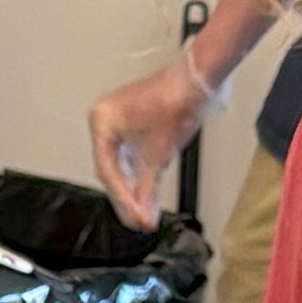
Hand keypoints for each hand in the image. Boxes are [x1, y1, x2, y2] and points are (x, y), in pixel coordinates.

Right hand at [89, 52, 212, 220]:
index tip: (133, 215)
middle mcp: (104, 119)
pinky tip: (146, 196)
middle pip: (112, 169)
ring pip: (122, 166)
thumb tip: (142, 216)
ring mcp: (118, 122)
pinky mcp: (133, 125)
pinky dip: (140, 175)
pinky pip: (131, 156)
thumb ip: (147, 188)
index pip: (107, 169)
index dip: (121, 196)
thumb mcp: (159, 154)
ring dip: (134, 190)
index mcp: (102, 121)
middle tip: (139, 221)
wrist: (198, 80)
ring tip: (144, 214)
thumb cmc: (178, 101)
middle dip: (128, 197)